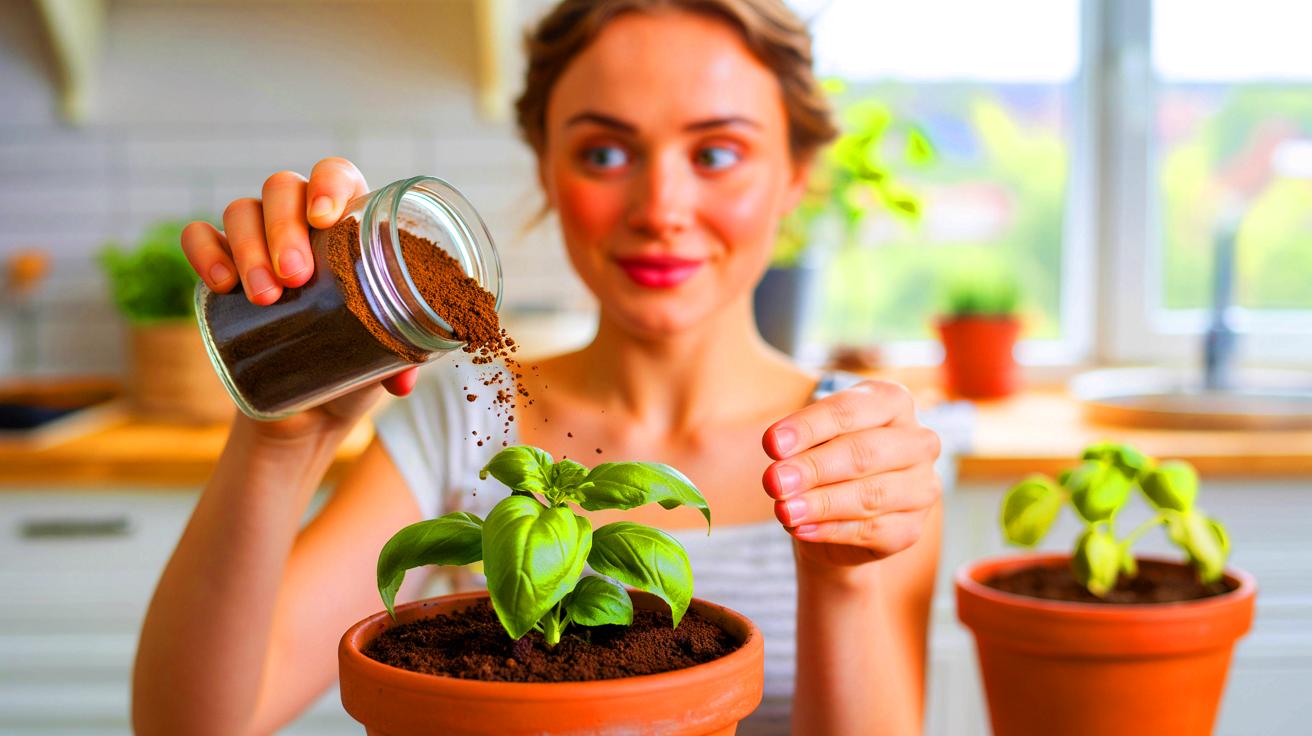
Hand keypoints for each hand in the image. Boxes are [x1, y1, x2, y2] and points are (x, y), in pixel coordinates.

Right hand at [180, 157, 417, 439]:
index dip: (328, 184)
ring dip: (249, 247)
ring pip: (242, 210)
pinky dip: (205, 250)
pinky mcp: (223, 266)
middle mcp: (302, 220)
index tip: (325, 218)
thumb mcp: (388, 355)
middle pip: (283, 188)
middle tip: (295, 278)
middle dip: (285, 229)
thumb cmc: (362, 362)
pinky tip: (220, 284)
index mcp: (351, 222)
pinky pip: (200, 236)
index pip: (336, 175)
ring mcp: (259, 240)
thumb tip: (404, 380)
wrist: (317, 406)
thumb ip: (402, 357)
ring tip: (265, 297)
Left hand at [762, 381, 941, 566]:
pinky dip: (832, 530)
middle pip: (863, 453)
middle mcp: (919, 441)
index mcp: (894, 402)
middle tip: (773, 481)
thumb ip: (800, 444)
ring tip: (784, 510)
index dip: (809, 427)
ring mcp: (922, 486)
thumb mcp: (812, 440)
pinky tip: (801, 528)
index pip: (849, 411)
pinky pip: (872, 530)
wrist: (838, 513)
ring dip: (821, 503)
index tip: (771, 444)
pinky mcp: (912, 527)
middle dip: (814, 468)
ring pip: (870, 495)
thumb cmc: (825, 458)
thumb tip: (780, 457)